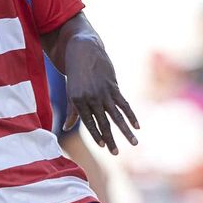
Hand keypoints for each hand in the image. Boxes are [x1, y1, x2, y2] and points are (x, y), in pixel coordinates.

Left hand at [63, 37, 138, 154]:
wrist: (83, 50)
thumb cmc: (75, 73)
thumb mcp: (70, 92)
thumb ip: (72, 111)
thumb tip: (65, 128)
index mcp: (79, 101)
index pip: (89, 123)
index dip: (96, 135)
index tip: (103, 147)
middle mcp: (92, 98)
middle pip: (104, 122)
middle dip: (110, 139)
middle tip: (116, 153)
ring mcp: (104, 92)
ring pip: (117, 116)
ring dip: (125, 131)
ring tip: (133, 143)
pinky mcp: (113, 87)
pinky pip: (124, 104)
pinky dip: (131, 115)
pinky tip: (138, 126)